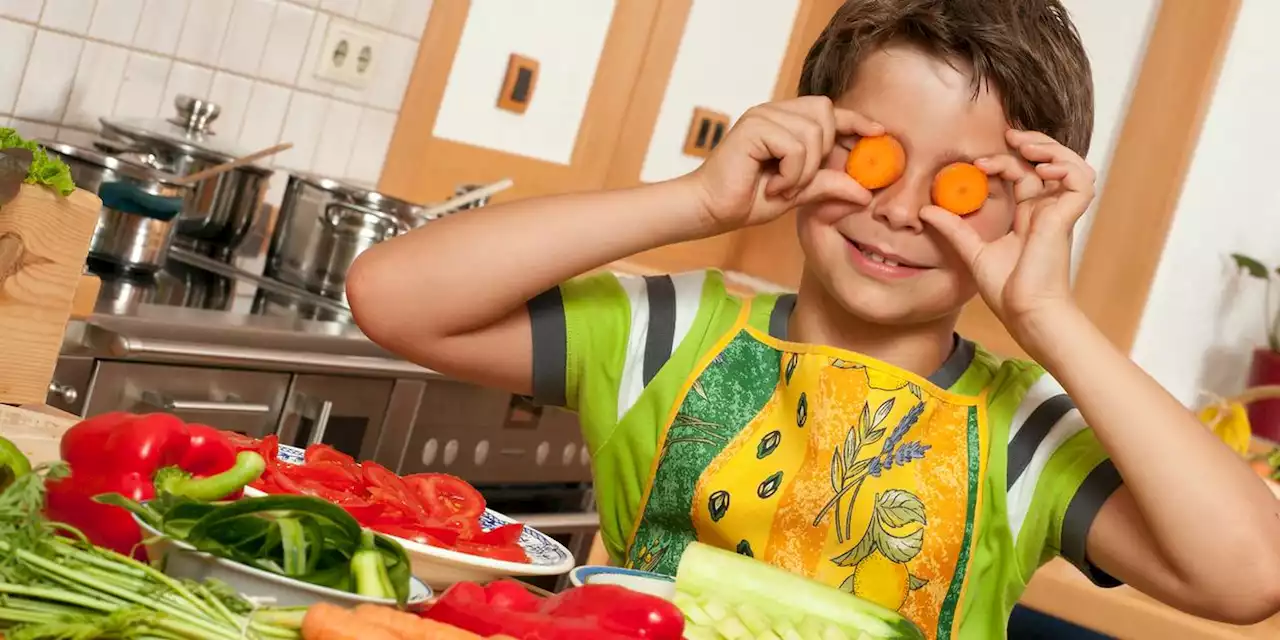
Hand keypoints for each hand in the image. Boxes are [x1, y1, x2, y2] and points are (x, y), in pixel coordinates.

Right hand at [688, 96, 882, 232]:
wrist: (710, 209)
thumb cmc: (747, 200)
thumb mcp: (798, 194)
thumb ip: (828, 186)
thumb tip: (866, 193)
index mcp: (785, 122)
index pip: (828, 111)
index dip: (856, 119)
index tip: (879, 132)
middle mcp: (774, 112)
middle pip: (826, 114)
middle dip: (823, 153)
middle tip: (800, 181)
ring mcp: (763, 116)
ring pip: (813, 133)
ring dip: (805, 170)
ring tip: (783, 187)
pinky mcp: (754, 127)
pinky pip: (795, 146)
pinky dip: (792, 172)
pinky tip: (774, 186)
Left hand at [920, 129, 1096, 336]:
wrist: (1026, 312)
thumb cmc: (1007, 289)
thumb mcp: (972, 251)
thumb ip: (953, 229)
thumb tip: (925, 211)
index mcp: (1028, 216)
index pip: (1024, 175)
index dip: (1006, 160)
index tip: (978, 162)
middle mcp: (1046, 210)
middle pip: (1048, 162)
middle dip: (1032, 143)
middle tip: (1008, 135)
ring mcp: (1059, 213)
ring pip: (1070, 165)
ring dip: (1050, 149)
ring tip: (1025, 145)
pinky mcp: (1066, 218)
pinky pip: (1081, 181)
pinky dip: (1066, 167)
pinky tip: (1041, 168)